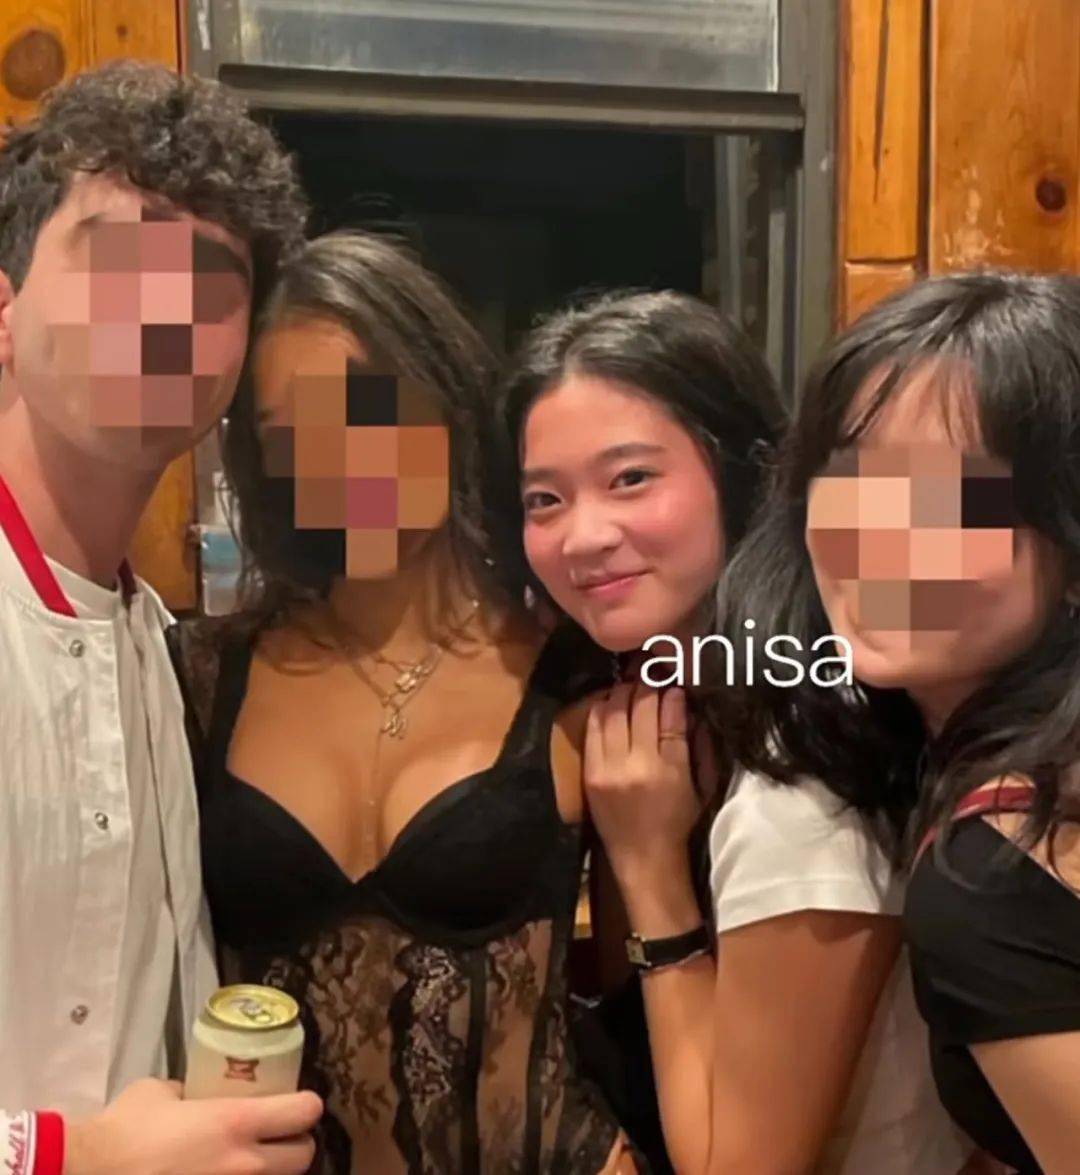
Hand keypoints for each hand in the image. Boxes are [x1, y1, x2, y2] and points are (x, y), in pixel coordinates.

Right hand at [64, 1078, 321, 1174]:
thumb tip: (194, 1092)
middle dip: (297, 1144)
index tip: (298, 1101)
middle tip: (280, 1137)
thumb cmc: (125, 1130)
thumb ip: (189, 1090)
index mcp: (237, 1122)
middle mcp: (244, 1164)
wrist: (89, 1174)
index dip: (307, 1104)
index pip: (304, 1111)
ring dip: (273, 1172)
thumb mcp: (161, 1092)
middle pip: (304, 1156)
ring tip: (253, 1163)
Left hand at [584, 683, 700, 884]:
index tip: (675, 683)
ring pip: (612, 713)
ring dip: (622, 693)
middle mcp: (636, 765)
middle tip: (651, 676)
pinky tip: (609, 703)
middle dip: (645, 686)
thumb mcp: (700, 784)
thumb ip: (696, 744)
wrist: (643, 859)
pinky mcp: (590, 773)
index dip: (672, 695)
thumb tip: (685, 704)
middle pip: (638, 709)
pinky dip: (601, 711)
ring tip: (630, 685)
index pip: (670, 718)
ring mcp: (608, 768)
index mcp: (669, 770)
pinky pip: (593, 729)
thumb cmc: (679, 822)